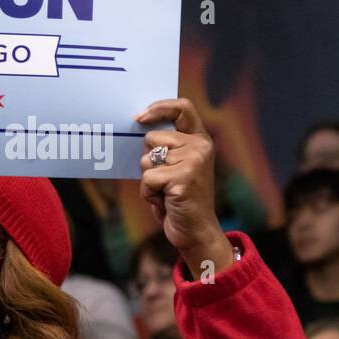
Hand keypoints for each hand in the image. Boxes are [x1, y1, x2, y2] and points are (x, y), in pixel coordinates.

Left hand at [137, 98, 231, 277]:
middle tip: (165, 180)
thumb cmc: (180, 199)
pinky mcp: (183, 178)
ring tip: (166, 192)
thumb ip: (166, 147)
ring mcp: (193, 162)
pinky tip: (166, 201)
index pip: (182, 108)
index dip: (159, 107)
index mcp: (200, 140)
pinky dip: (149, 193)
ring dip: (149, 180)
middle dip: (148, 161)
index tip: (140, 117)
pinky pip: (147, 179)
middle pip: (151, 138)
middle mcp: (200, 147)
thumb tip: (139, 125)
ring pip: (147, 160)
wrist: (196, 231)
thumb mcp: (177, 167)